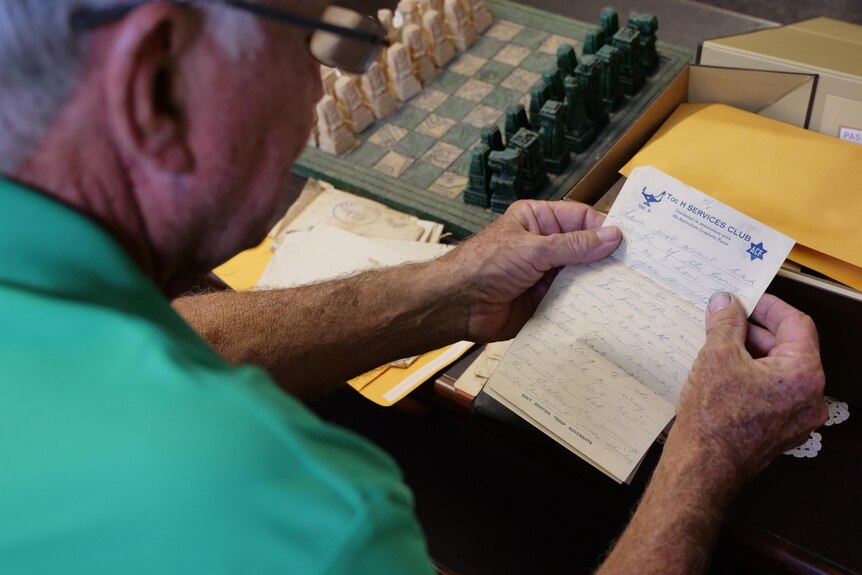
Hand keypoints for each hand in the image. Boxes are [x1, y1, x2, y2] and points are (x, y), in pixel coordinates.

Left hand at [441, 200, 620, 342]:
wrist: (458, 304)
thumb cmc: (484, 265)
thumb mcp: (533, 249)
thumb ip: (574, 245)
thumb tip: (612, 237)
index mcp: (537, 220)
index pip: (580, 218)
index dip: (604, 228)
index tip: (630, 241)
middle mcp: (543, 246)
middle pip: (585, 249)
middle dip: (605, 258)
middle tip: (636, 268)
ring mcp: (544, 274)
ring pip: (581, 276)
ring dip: (597, 283)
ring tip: (627, 289)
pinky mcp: (543, 301)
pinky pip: (571, 300)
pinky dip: (585, 304)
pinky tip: (606, 307)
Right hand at [672, 292, 827, 482]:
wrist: (704, 465)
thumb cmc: (715, 418)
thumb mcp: (717, 356)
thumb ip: (726, 323)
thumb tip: (726, 303)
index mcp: (804, 374)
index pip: (796, 324)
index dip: (769, 307)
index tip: (747, 300)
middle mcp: (810, 397)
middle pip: (789, 348)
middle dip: (756, 332)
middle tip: (726, 321)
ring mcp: (798, 417)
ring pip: (780, 371)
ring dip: (753, 354)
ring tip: (720, 347)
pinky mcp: (782, 430)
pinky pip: (774, 392)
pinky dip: (753, 377)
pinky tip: (725, 374)